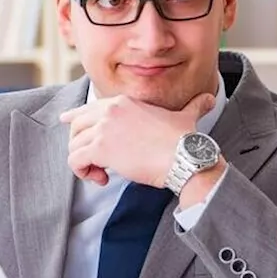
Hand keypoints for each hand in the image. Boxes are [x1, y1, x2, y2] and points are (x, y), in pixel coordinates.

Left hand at [60, 92, 215, 187]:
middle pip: (77, 126)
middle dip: (80, 145)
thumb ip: (195, 107)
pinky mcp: (100, 148)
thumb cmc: (186, 141)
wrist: (185, 156)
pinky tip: (101, 179)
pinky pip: (74, 160)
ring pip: (73, 145)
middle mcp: (110, 110)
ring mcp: (104, 128)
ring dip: (83, 163)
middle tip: (95, 163)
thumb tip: (210, 98)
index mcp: (124, 102)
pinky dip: (82, 173)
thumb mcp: (187, 117)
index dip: (75, 116)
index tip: (66, 121)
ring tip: (101, 174)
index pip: (89, 106)